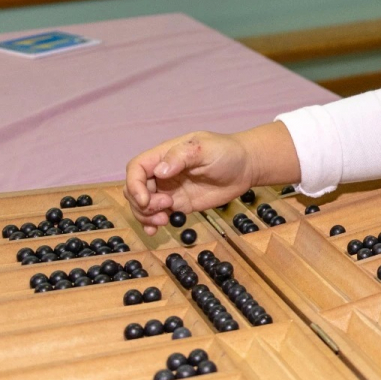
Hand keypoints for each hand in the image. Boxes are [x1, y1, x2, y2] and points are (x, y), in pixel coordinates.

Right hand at [124, 131, 252, 234]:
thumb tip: (160, 171)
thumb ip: (181, 157)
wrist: (246, 168)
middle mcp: (162, 173)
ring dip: (146, 215)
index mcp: (164, 155)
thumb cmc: (227, 152)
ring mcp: (169, 190)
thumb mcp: (205, 149)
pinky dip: (151, 223)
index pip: (136, 168)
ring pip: (143, 204)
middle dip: (143, 203)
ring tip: (165, 219)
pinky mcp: (179, 204)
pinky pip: (158, 214)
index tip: (145, 199)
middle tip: (166, 208)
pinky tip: (155, 230)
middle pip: (135, 189)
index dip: (134, 185)